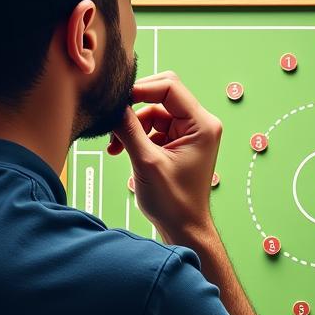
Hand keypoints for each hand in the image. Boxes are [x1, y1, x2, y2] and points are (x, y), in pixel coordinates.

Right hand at [107, 71, 221, 242]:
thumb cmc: (173, 202)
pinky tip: (121, 149)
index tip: (116, 100)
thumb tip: (113, 105)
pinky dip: (136, 134)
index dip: (141, 89)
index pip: (170, 87)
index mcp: (202, 125)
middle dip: (135, 107)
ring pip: (154, 111)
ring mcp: (189, 132)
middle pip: (162, 95)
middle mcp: (200, 123)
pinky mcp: (178, 142)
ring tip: (115, 146)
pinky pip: (154, 126)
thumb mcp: (146, 162)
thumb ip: (129, 129)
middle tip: (115, 121)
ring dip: (132, 125)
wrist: (183, 228)